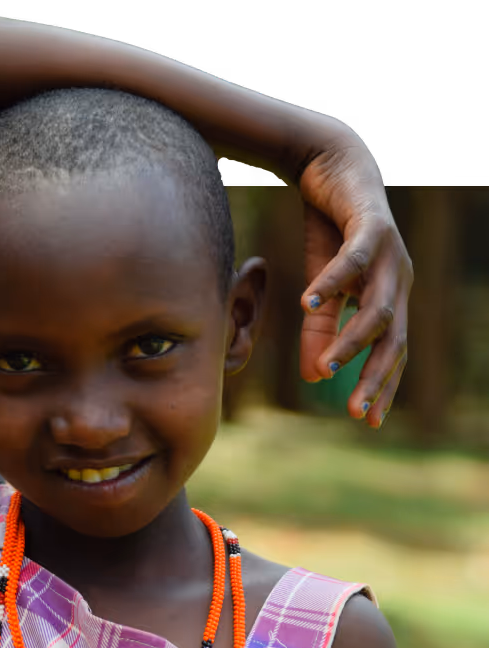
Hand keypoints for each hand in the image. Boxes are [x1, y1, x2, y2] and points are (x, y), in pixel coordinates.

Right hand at [296, 129, 411, 427]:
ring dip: (351, 340)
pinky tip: (307, 305)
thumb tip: (315, 377)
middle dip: (376, 378)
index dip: (383, 385)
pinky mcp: (373, 224)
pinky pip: (356, 260)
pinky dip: (333, 283)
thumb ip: (320, 331)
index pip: (394, 351)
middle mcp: (399, 279)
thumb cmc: (330, 232)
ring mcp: (392, 253)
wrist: (332, 167)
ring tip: (327, 367)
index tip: (369, 421)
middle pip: (395, 339)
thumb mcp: (320, 289)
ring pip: (379, 308)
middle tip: (357, 413)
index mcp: (391, 297)